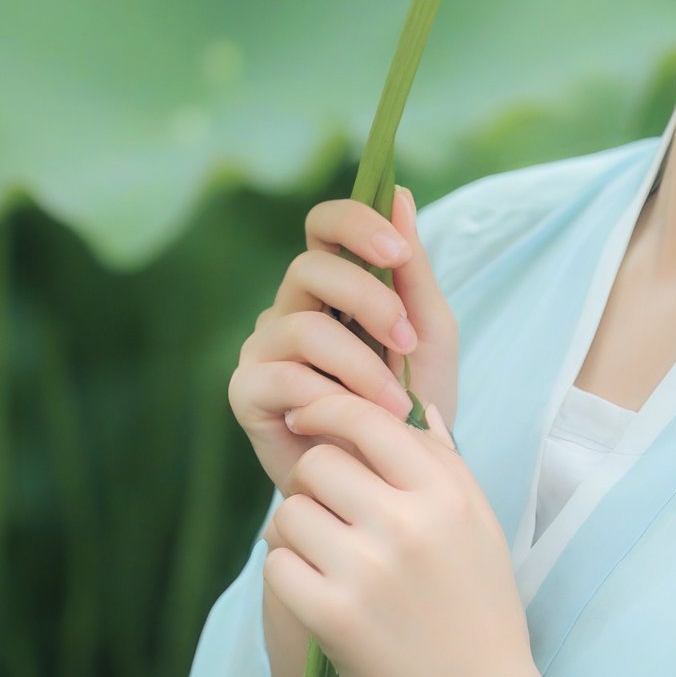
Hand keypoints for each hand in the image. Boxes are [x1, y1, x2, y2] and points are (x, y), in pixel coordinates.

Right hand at [230, 183, 459, 496]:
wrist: (396, 484)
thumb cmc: (413, 405)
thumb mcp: (428, 333)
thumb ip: (412, 269)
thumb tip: (398, 192)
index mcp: (332, 284)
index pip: (324, 225)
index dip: (356, 224)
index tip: (398, 251)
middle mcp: (290, 307)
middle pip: (308, 267)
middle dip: (367, 298)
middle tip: (407, 338)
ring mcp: (264, 349)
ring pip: (303, 327)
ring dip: (361, 365)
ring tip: (396, 403)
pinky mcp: (248, 393)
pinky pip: (282, 377)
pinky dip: (328, 398)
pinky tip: (354, 422)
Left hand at [263, 389, 540, 676]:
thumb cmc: (483, 611)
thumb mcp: (481, 525)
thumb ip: (448, 463)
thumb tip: (420, 408)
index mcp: (445, 493)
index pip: (367, 420)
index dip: (327, 411)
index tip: (308, 419)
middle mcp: (406, 523)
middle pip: (318, 463)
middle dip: (314, 483)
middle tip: (328, 512)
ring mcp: (366, 571)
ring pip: (290, 513)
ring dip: (297, 532)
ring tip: (324, 557)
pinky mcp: (334, 619)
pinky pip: (276, 566)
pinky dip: (287, 574)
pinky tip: (314, 589)